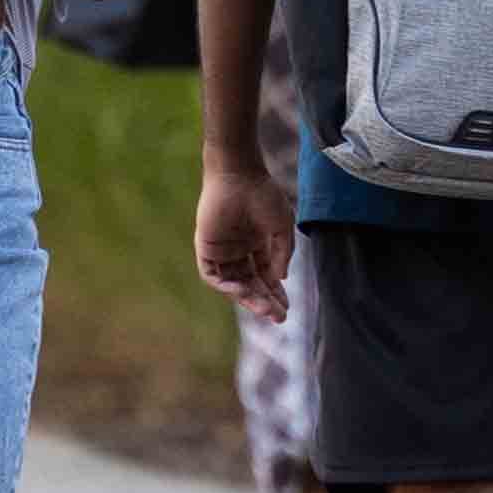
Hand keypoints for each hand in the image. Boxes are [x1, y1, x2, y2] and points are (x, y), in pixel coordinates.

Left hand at [199, 159, 295, 319]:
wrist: (239, 176)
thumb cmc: (263, 195)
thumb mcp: (282, 227)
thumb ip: (282, 253)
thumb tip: (281, 279)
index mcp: (257, 244)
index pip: (266, 276)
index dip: (275, 293)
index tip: (286, 309)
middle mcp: (239, 251)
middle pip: (251, 284)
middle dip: (264, 301)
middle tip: (278, 317)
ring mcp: (222, 251)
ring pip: (234, 284)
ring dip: (248, 298)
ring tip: (265, 309)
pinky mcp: (206, 249)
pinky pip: (213, 276)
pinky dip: (226, 287)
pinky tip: (242, 292)